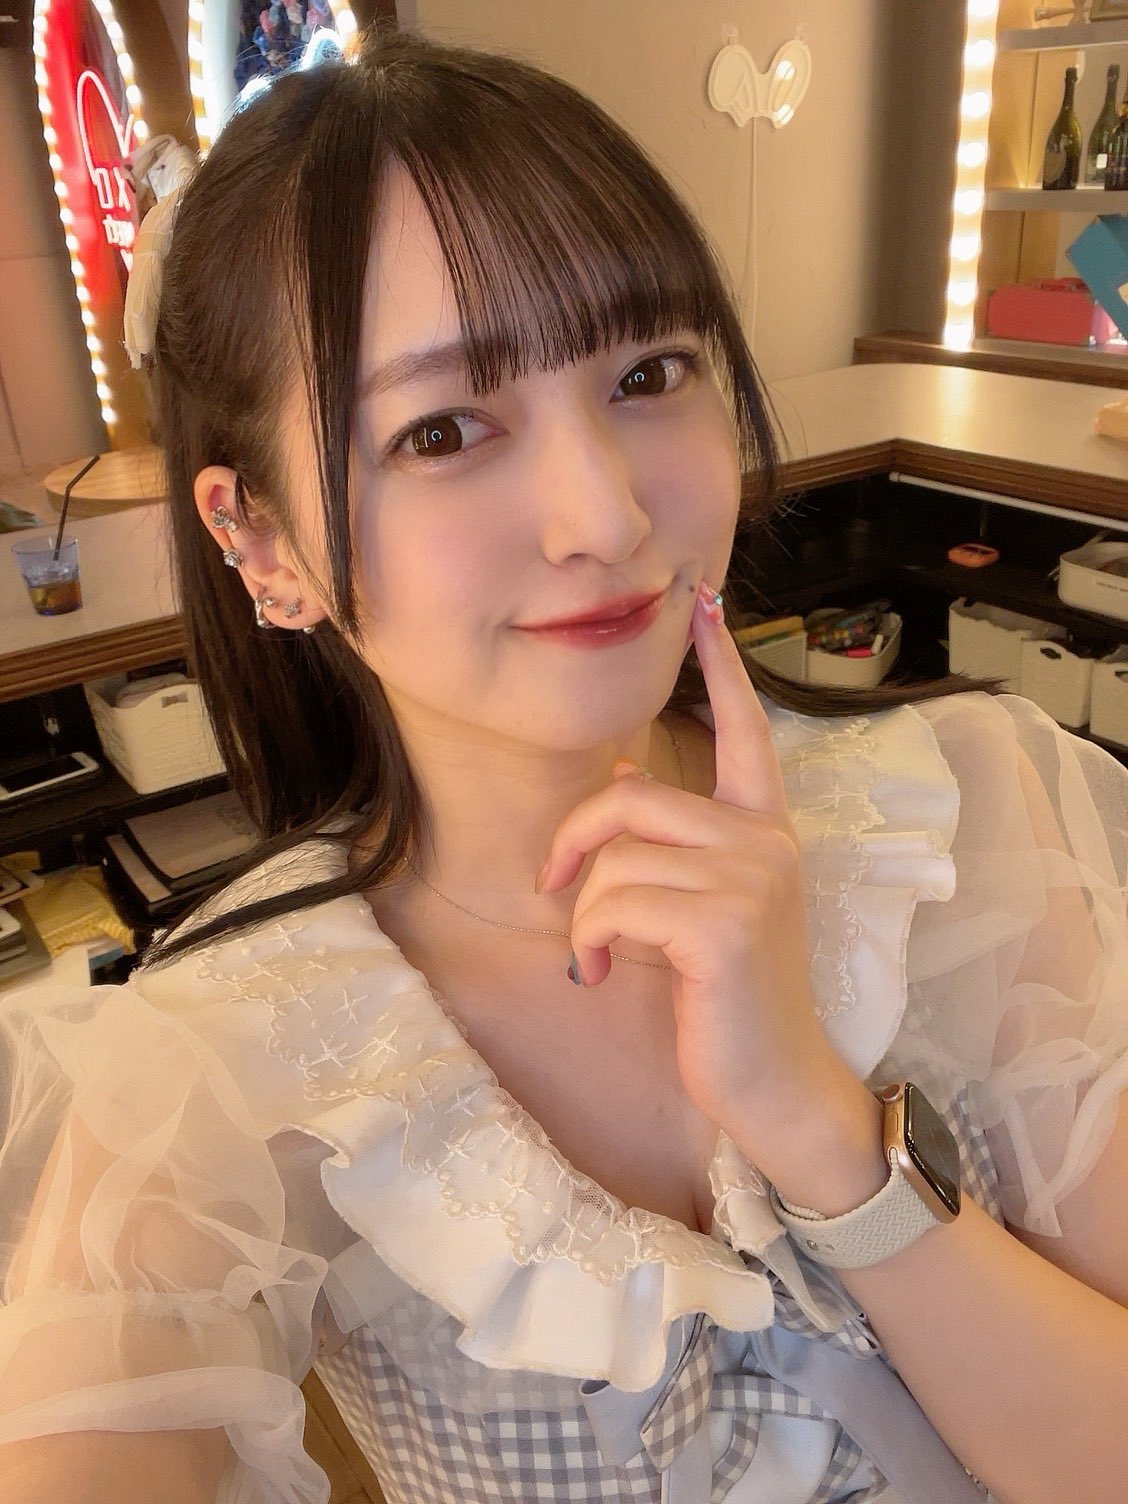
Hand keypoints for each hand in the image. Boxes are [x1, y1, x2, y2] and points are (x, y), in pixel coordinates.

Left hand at [538, 580, 870, 1167]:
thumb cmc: (729, 996)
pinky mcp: (724, 926)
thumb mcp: (702, 907)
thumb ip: (673, 844)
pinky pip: (616, 905)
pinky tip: (606, 974)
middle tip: (556, 890)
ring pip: (617, 858)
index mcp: (764, 829)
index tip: (705, 604)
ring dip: (588, 915)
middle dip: (574, 843)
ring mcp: (750, 880)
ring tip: (601, 955)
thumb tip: (619, 781)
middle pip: (632, 799)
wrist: (775, 1082)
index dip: (723, 665)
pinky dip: (592, 943)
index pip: (746, 730)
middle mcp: (765, 841)